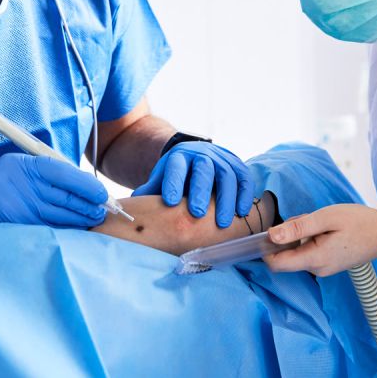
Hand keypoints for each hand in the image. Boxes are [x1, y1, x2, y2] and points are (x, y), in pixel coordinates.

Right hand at [0, 153, 108, 228]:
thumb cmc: (14, 182)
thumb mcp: (28, 167)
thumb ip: (53, 173)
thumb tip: (90, 186)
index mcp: (26, 165)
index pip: (64, 174)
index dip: (87, 185)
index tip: (102, 194)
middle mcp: (22, 186)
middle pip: (65, 197)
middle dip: (89, 205)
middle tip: (104, 209)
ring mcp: (19, 208)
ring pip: (60, 216)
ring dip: (82, 219)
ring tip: (95, 218)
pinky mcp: (18, 226)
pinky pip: (51, 228)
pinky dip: (68, 229)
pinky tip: (80, 228)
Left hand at [132, 142, 253, 227]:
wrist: (197, 157)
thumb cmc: (177, 177)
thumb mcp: (161, 179)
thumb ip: (150, 192)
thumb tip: (132, 209)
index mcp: (179, 158)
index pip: (176, 167)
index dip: (174, 183)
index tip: (170, 202)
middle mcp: (202, 154)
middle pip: (203, 169)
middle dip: (201, 191)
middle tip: (197, 213)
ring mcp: (222, 158)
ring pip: (227, 174)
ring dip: (226, 199)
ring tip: (222, 223)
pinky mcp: (237, 165)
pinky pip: (244, 178)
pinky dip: (245, 195)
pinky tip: (241, 212)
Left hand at [264, 204, 376, 276]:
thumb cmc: (359, 223)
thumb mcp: (326, 218)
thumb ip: (297, 227)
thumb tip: (271, 235)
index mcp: (314, 259)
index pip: (276, 265)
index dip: (266, 249)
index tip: (271, 230)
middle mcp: (316, 269)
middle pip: (285, 256)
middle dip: (287, 236)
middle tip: (307, 220)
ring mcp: (322, 269)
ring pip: (296, 251)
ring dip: (299, 235)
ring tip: (320, 222)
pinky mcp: (327, 264)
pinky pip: (307, 251)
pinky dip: (309, 238)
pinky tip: (325, 228)